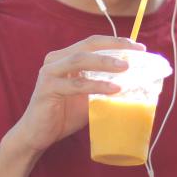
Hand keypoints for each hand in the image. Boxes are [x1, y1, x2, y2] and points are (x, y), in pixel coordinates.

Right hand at [15, 35, 144, 153]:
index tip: (138, 47)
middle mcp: (56, 59)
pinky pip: (76, 84)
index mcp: (66, 57)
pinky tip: (113, 89)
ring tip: (126, 68)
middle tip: (137, 52)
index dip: (116, 41)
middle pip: (88, 45)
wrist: (38, 135)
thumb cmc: (64, 115)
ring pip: (81, 60)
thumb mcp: (89, 98)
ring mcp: (50, 72)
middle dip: (115, 46)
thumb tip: (134, 85)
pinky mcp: (47, 88)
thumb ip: (104, 87)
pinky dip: (96, 85)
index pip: (93, 43)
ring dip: (105, 62)